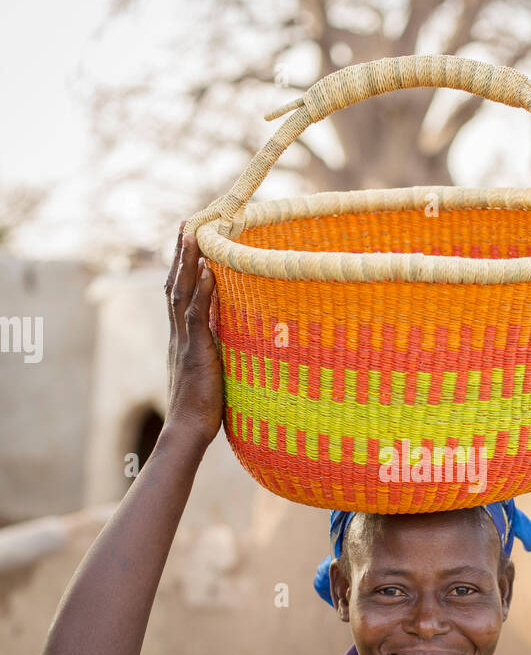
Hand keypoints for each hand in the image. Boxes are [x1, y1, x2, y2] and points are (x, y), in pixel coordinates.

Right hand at [162, 223, 223, 449]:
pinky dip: (202, 288)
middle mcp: (178, 335)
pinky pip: (196, 313)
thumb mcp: (212, 373)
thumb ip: (217, 353)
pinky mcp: (195, 350)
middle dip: (181, 253)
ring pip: (182, 291)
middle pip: (175, 284)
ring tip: (195, 231)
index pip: (179, 295)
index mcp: (182, 339)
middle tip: (187, 222)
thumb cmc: (203, 410)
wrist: (188, 431)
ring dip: (188, 260)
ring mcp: (184, 341)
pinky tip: (209, 267)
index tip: (188, 242)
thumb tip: (230, 341)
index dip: (183, 268)